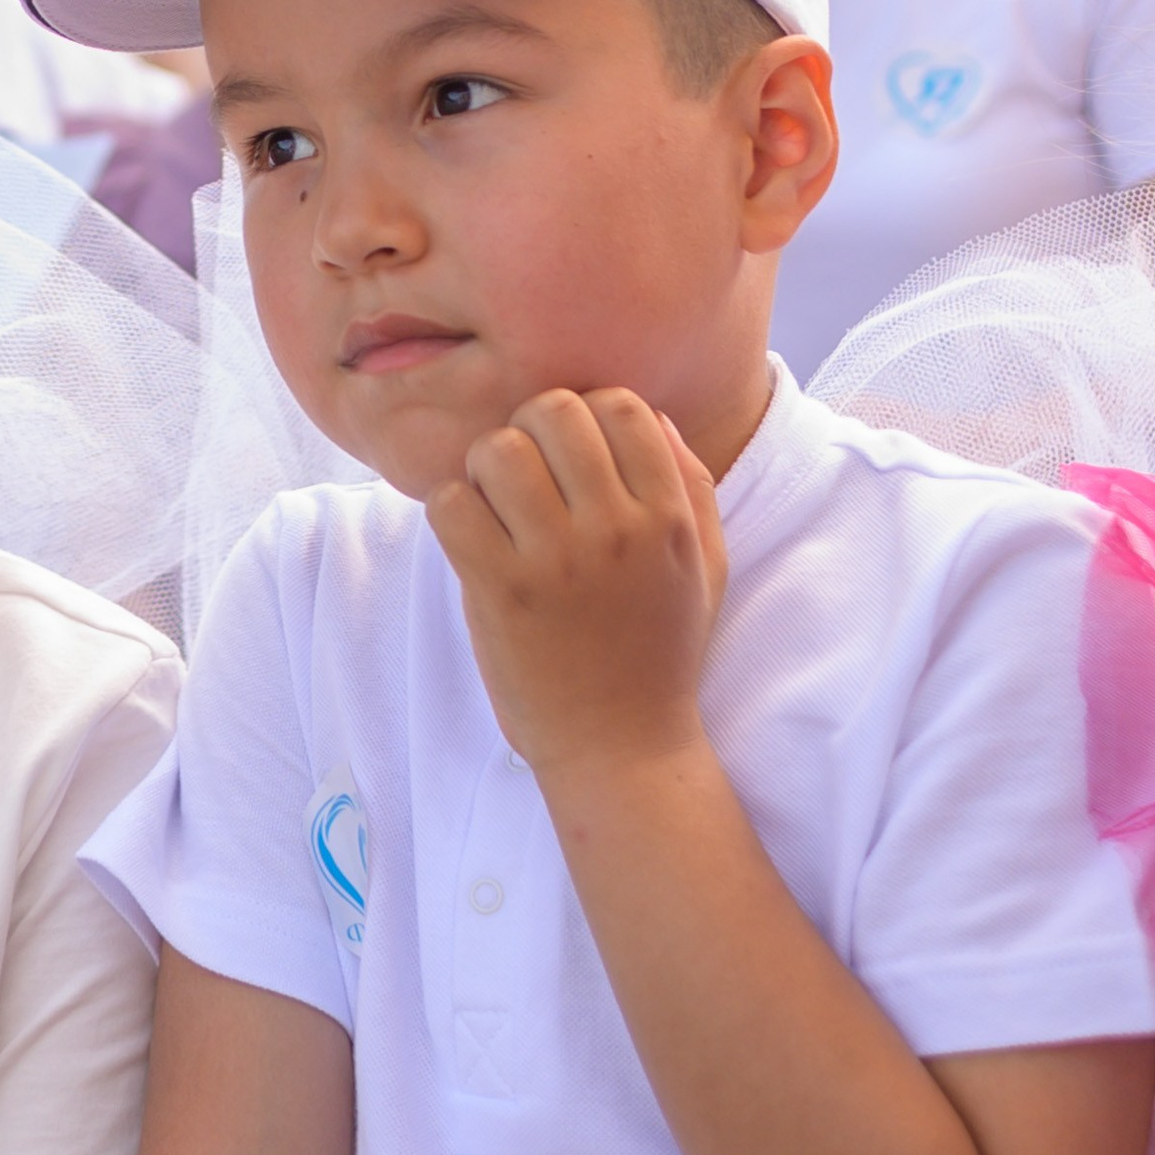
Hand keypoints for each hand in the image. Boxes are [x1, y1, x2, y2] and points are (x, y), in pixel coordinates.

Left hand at [426, 386, 725, 781]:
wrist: (621, 748)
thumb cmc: (660, 655)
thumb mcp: (703, 568)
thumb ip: (691, 488)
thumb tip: (654, 418)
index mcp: (666, 518)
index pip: (619, 406)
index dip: (586, 414)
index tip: (572, 453)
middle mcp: (615, 530)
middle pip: (553, 411)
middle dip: (530, 428)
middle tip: (526, 473)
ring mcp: (554, 560)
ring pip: (498, 449)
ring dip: (487, 468)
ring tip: (497, 506)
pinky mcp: (498, 591)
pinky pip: (451, 504)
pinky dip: (451, 510)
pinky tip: (472, 539)